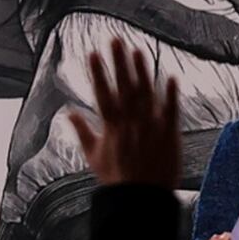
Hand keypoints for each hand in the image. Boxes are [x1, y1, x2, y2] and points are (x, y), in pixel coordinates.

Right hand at [68, 38, 179, 187]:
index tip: (93, 53)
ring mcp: (150, 126)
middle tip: (115, 40)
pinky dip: (171, 94)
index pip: (103, 93)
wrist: (141, 199)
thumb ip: (82, 131)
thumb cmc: (117, 179)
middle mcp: (130, 123)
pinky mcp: (169, 133)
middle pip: (124, 86)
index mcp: (111, 127)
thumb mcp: (93, 156)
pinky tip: (170, 76)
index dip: (98, 73)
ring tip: (137, 50)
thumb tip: (68, 112)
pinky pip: (170, 110)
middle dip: (119, 62)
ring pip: (146, 93)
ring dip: (142, 71)